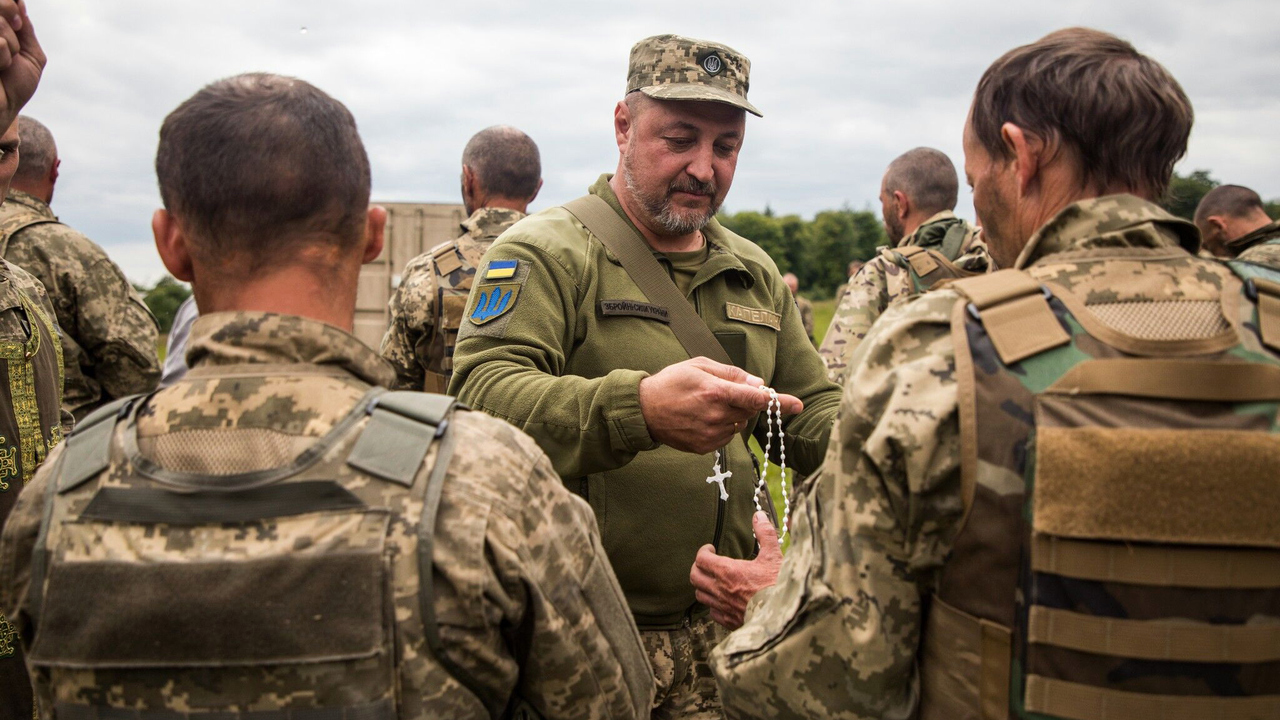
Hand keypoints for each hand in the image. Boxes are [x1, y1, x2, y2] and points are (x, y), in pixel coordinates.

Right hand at [0, 1, 42, 128]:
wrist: (2, 111)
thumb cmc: (14, 86)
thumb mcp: (30, 55)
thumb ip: (25, 28)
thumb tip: (20, 2)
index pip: (4, 4)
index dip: (12, 8)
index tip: (19, 25)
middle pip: (2, 8)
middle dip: (13, 31)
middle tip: (12, 51)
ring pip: (0, 25)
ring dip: (10, 47)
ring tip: (3, 65)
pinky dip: (4, 56)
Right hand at [638, 357, 802, 454]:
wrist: (643, 411)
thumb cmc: (671, 382)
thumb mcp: (699, 366)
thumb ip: (731, 374)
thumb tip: (758, 384)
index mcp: (716, 392)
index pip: (756, 399)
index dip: (780, 401)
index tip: (798, 404)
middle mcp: (716, 415)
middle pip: (750, 411)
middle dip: (746, 402)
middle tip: (725, 393)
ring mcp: (710, 434)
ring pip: (739, 425)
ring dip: (733, 415)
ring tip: (707, 406)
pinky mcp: (705, 448)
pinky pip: (726, 437)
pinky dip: (722, 428)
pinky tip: (702, 419)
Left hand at [690, 512, 782, 629]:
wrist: (785, 614)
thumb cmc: (778, 584)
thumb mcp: (773, 555)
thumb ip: (765, 534)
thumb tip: (759, 516)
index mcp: (728, 571)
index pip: (701, 559)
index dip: (703, 552)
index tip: (711, 549)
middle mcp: (720, 589)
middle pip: (695, 577)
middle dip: (698, 568)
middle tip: (708, 564)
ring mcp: (723, 606)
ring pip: (700, 595)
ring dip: (704, 586)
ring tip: (714, 580)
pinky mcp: (729, 621)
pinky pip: (713, 612)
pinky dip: (714, 604)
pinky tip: (723, 600)